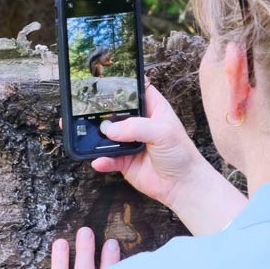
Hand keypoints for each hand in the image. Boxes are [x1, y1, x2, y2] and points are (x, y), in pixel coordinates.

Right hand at [91, 84, 210, 210]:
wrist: (182, 185)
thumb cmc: (181, 154)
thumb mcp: (163, 133)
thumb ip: (136, 127)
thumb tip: (111, 129)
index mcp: (153, 109)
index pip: (135, 90)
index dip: (122, 85)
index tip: (104, 83)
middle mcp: (139, 123)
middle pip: (115, 111)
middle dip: (102, 111)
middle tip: (87, 110)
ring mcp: (129, 141)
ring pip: (108, 135)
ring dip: (98, 136)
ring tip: (88, 135)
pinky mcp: (124, 160)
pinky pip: (108, 158)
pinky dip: (101, 159)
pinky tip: (100, 160)